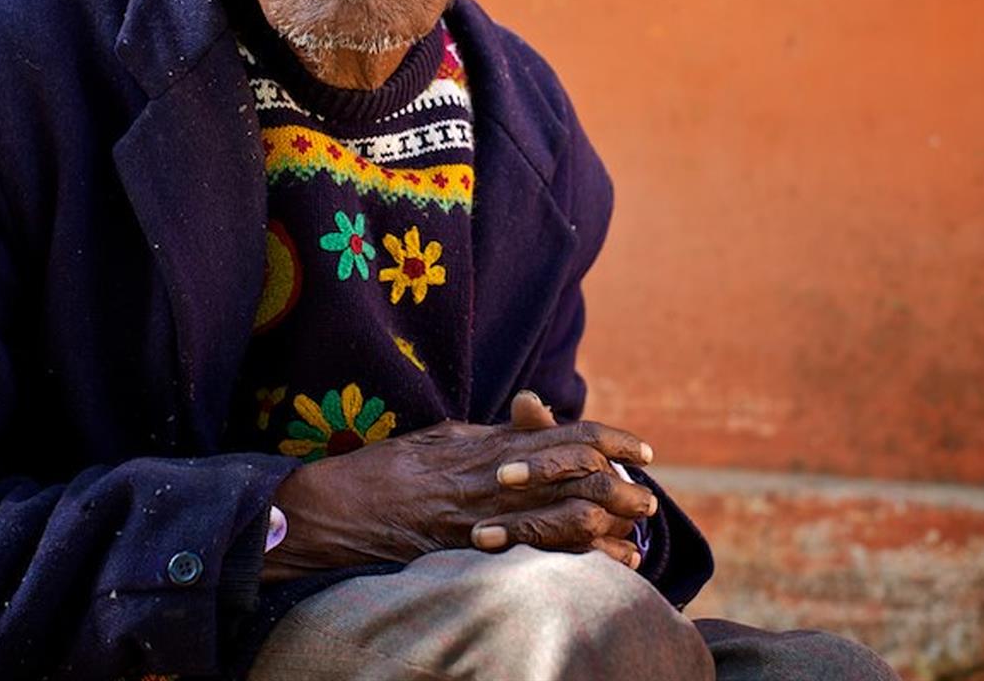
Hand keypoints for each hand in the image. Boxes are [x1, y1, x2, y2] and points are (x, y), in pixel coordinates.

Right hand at [262, 391, 656, 579]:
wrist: (334, 512)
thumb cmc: (386, 471)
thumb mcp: (444, 436)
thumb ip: (492, 430)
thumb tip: (532, 417)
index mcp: (488, 443)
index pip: (566, 434)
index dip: (611, 439)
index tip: (642, 450)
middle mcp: (492, 478)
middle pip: (576, 476)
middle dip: (621, 486)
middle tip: (649, 498)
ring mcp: (483, 518)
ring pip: (563, 518)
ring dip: (608, 526)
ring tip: (637, 534)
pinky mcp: (469, 552)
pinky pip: (535, 556)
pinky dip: (577, 560)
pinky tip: (603, 567)